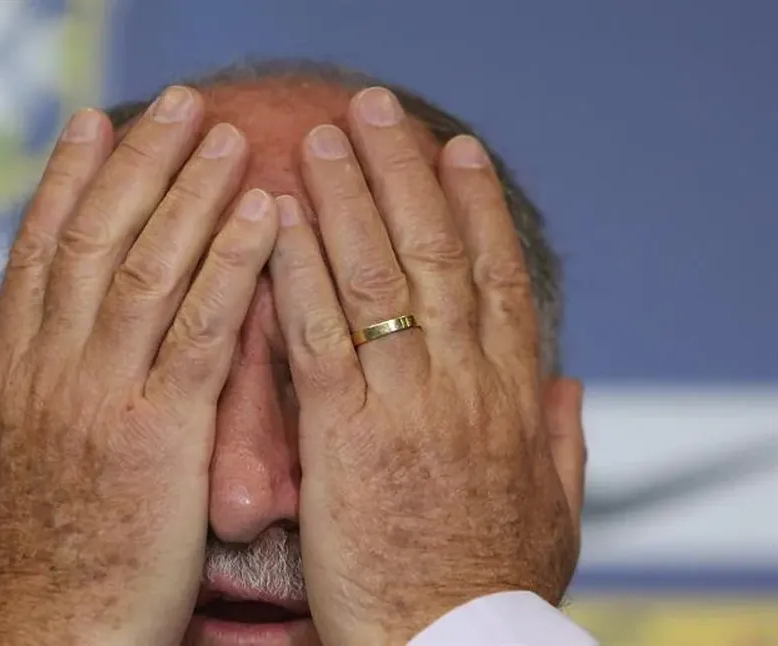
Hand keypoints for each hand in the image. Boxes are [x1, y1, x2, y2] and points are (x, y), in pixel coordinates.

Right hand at [0, 87, 278, 644]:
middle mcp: (52, 369)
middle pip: (95, 239)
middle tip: (177, 106)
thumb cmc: (30, 573)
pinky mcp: (159, 433)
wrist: (45, 639)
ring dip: (191, 193)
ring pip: (148, 267)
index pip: (40, 254)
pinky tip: (265, 219)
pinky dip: (233, 266)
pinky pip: (202, 330)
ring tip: (229, 137)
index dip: (67, 182)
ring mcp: (103, 395)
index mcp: (16, 377)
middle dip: (138, 163)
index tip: (94, 126)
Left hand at [267, 87, 584, 643]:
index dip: (478, 206)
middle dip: (402, 172)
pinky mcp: (345, 438)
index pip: (498, 276)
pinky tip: (276, 221)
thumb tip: (571, 386)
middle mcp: (464, 385)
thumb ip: (563, 441)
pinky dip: (298, 273)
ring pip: (377, 279)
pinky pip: (318, 338)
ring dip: (347, 199)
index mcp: (513, 398)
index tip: (457, 150)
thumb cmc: (493, 586)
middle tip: (373, 110)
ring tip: (321, 137)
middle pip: (436, 253)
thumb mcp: (556, 513)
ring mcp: (405, 406)